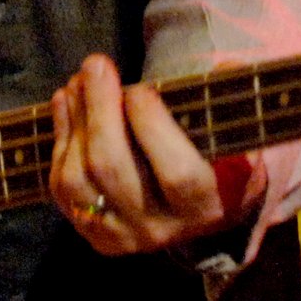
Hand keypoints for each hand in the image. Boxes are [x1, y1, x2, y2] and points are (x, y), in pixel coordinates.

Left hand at [47, 53, 257, 256]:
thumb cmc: (219, 167)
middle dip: (99, 109)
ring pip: (78, 178)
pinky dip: (60, 138)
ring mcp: (119, 235)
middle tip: (96, 65)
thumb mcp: (240, 142)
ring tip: (79, 80)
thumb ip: (230, 107)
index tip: (141, 89)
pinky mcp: (90, 233)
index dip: (153, 126)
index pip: (176, 172)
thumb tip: (221, 69)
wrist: (196, 219)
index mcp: (203, 207)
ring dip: (74, 120)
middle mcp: (158, 229)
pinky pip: (62, 186)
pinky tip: (66, 102)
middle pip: (112, 168)